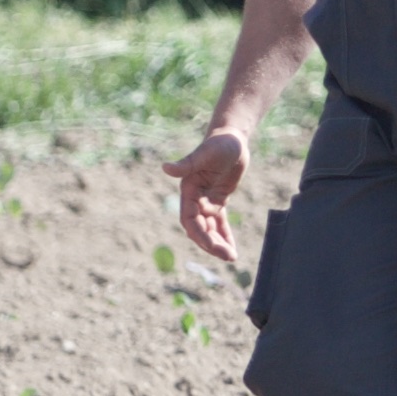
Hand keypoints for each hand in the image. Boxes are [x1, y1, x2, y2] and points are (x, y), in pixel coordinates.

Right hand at [165, 130, 255, 261]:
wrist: (231, 138)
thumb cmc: (218, 143)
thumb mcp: (204, 154)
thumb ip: (186, 164)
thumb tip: (165, 168)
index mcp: (188, 190)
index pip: (190, 219)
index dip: (200, 234)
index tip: (213, 245)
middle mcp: (194, 199)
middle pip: (200, 228)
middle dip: (211, 243)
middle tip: (227, 256)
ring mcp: (206, 201)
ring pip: (210, 229)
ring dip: (218, 244)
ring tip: (231, 257)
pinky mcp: (218, 201)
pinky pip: (219, 223)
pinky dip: (224, 235)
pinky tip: (231, 249)